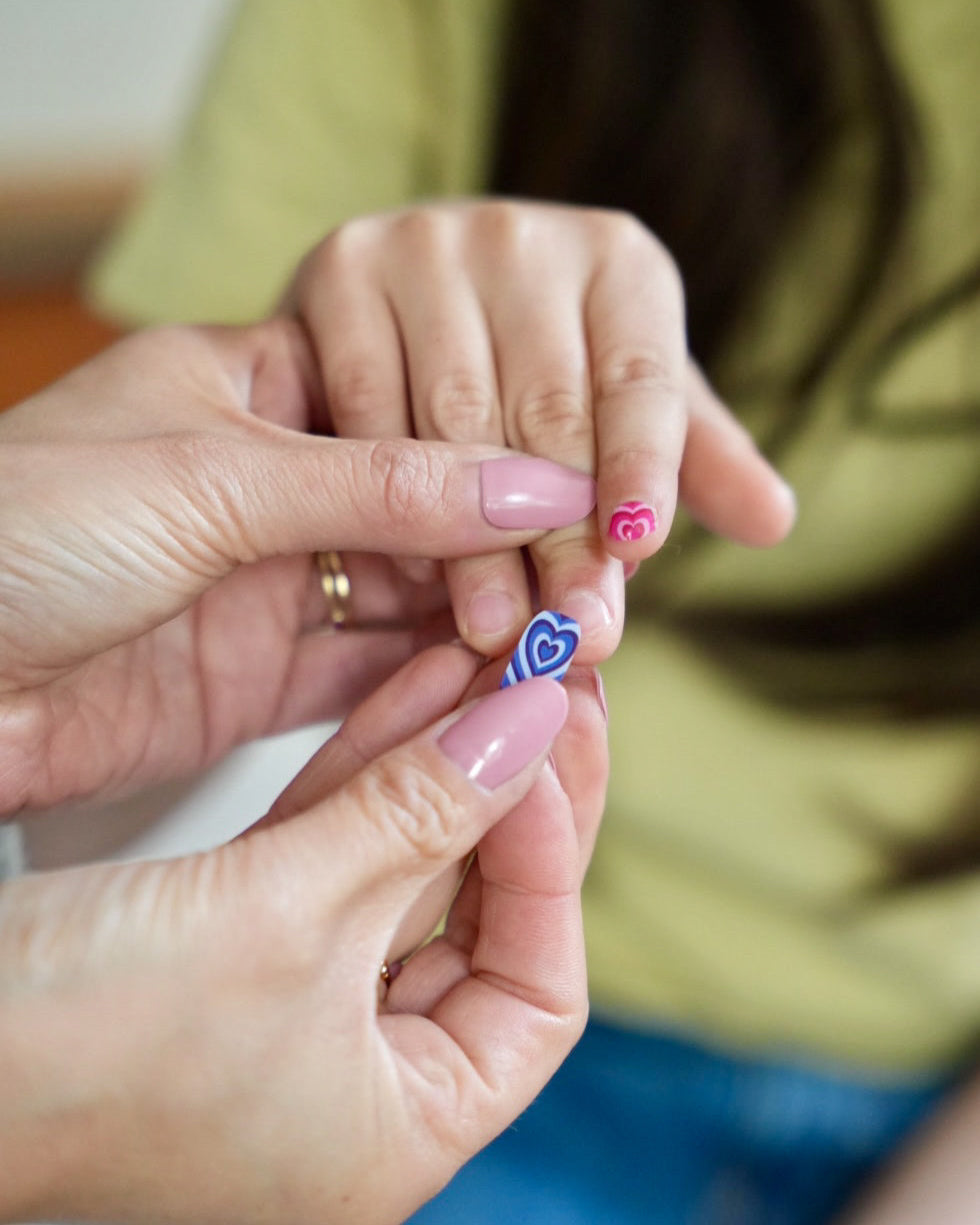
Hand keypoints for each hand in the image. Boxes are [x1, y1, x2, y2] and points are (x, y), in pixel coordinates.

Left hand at [0, 322, 594, 812]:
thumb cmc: (19, 529)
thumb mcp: (216, 480)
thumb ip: (386, 484)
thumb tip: (538, 482)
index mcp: (246, 391)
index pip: (407, 404)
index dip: (496, 446)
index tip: (583, 489)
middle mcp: (263, 487)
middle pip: (419, 512)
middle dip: (502, 549)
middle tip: (591, 584)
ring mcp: (261, 586)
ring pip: (403, 600)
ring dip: (478, 624)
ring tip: (564, 644)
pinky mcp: (251, 680)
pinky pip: (362, 680)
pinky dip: (426, 689)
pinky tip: (493, 691)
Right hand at [0, 644, 607, 1224]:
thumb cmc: (65, 1048)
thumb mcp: (282, 917)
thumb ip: (417, 816)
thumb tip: (527, 731)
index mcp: (393, 1131)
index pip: (538, 987)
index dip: (554, 860)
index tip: (546, 745)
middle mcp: (353, 1082)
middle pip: (478, 919)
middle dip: (512, 798)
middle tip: (550, 692)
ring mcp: (292, 1010)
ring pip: (405, 872)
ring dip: (444, 768)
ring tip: (489, 667)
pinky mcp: (234, 942)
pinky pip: (333, 852)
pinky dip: (368, 775)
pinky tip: (412, 694)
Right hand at [287, 199, 796, 659]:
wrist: (420, 302)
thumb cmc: (549, 366)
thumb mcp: (629, 405)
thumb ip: (691, 460)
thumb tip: (776, 521)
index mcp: (618, 261)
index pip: (640, 380)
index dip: (640, 470)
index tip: (635, 554)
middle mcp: (523, 237)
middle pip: (549, 410)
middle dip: (559, 535)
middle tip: (569, 632)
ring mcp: (424, 245)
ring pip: (455, 419)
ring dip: (474, 539)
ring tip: (496, 630)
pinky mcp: (340, 269)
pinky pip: (367, 402)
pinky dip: (389, 488)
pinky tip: (415, 568)